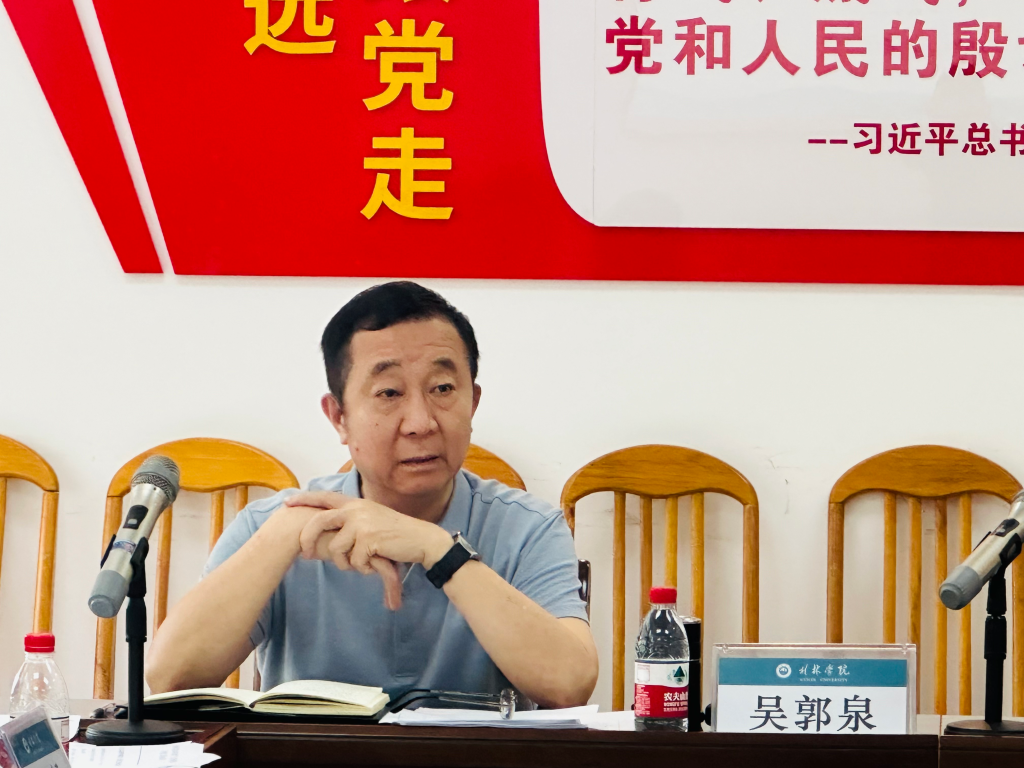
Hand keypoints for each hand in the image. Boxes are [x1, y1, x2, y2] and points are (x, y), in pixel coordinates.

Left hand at [284, 491, 453, 609]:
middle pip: (318, 522)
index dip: (305, 499)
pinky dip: (363, 568)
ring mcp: (362, 523)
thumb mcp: (372, 519)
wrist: (422, 540)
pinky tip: (376, 562)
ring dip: (346, 563)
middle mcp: (356, 510)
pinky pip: (354, 561)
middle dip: (308, 540)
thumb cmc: (396, 534)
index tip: (287, 502)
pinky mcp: (369, 539)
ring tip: (361, 563)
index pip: (324, 497)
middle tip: (308, 555)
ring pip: (336, 549)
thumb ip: (352, 520)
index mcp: (356, 503)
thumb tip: (327, 531)